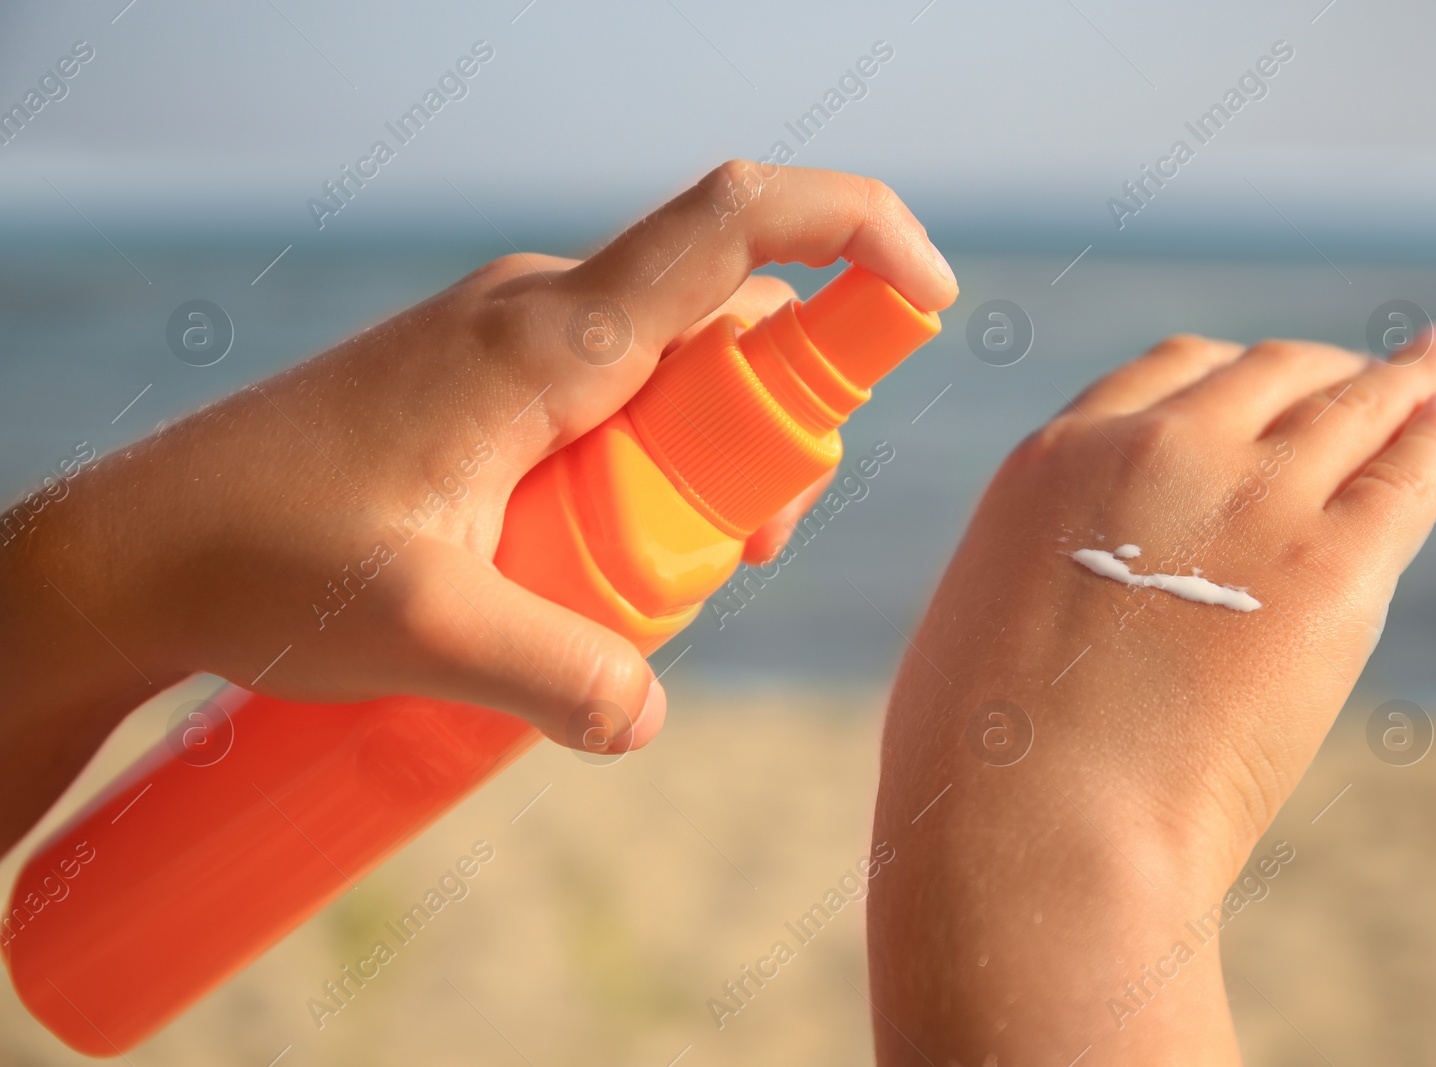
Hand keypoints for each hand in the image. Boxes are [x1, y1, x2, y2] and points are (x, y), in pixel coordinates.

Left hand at [0, 162, 957, 856]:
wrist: (139, 549)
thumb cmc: (263, 562)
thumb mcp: (427, 629)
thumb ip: (561, 675)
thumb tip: (650, 716)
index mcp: (548, 339)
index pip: (734, 224)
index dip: (856, 232)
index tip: (929, 297)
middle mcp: (541, 318)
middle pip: (726, 323)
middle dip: (778, 428)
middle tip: (746, 558)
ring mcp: (511, 352)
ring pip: (673, 371)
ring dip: (707, 467)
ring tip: (655, 584)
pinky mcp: (485, 393)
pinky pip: (614, 405)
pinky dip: (647, 474)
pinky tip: (591, 566)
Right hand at [867, 328, 1435, 1063]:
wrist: (1036, 827)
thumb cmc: (980, 760)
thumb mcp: (980, 619)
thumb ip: (1044, 570)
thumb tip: (1083, 589)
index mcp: (1058, 460)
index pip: (1169, 374)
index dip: (1230, 374)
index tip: (1263, 388)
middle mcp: (1158, 450)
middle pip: (1267, 372)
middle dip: (1318, 368)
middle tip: (1360, 374)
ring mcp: (1251, 498)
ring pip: (1350, 403)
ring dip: (1401, 380)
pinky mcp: (1331, 566)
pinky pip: (1407, 471)